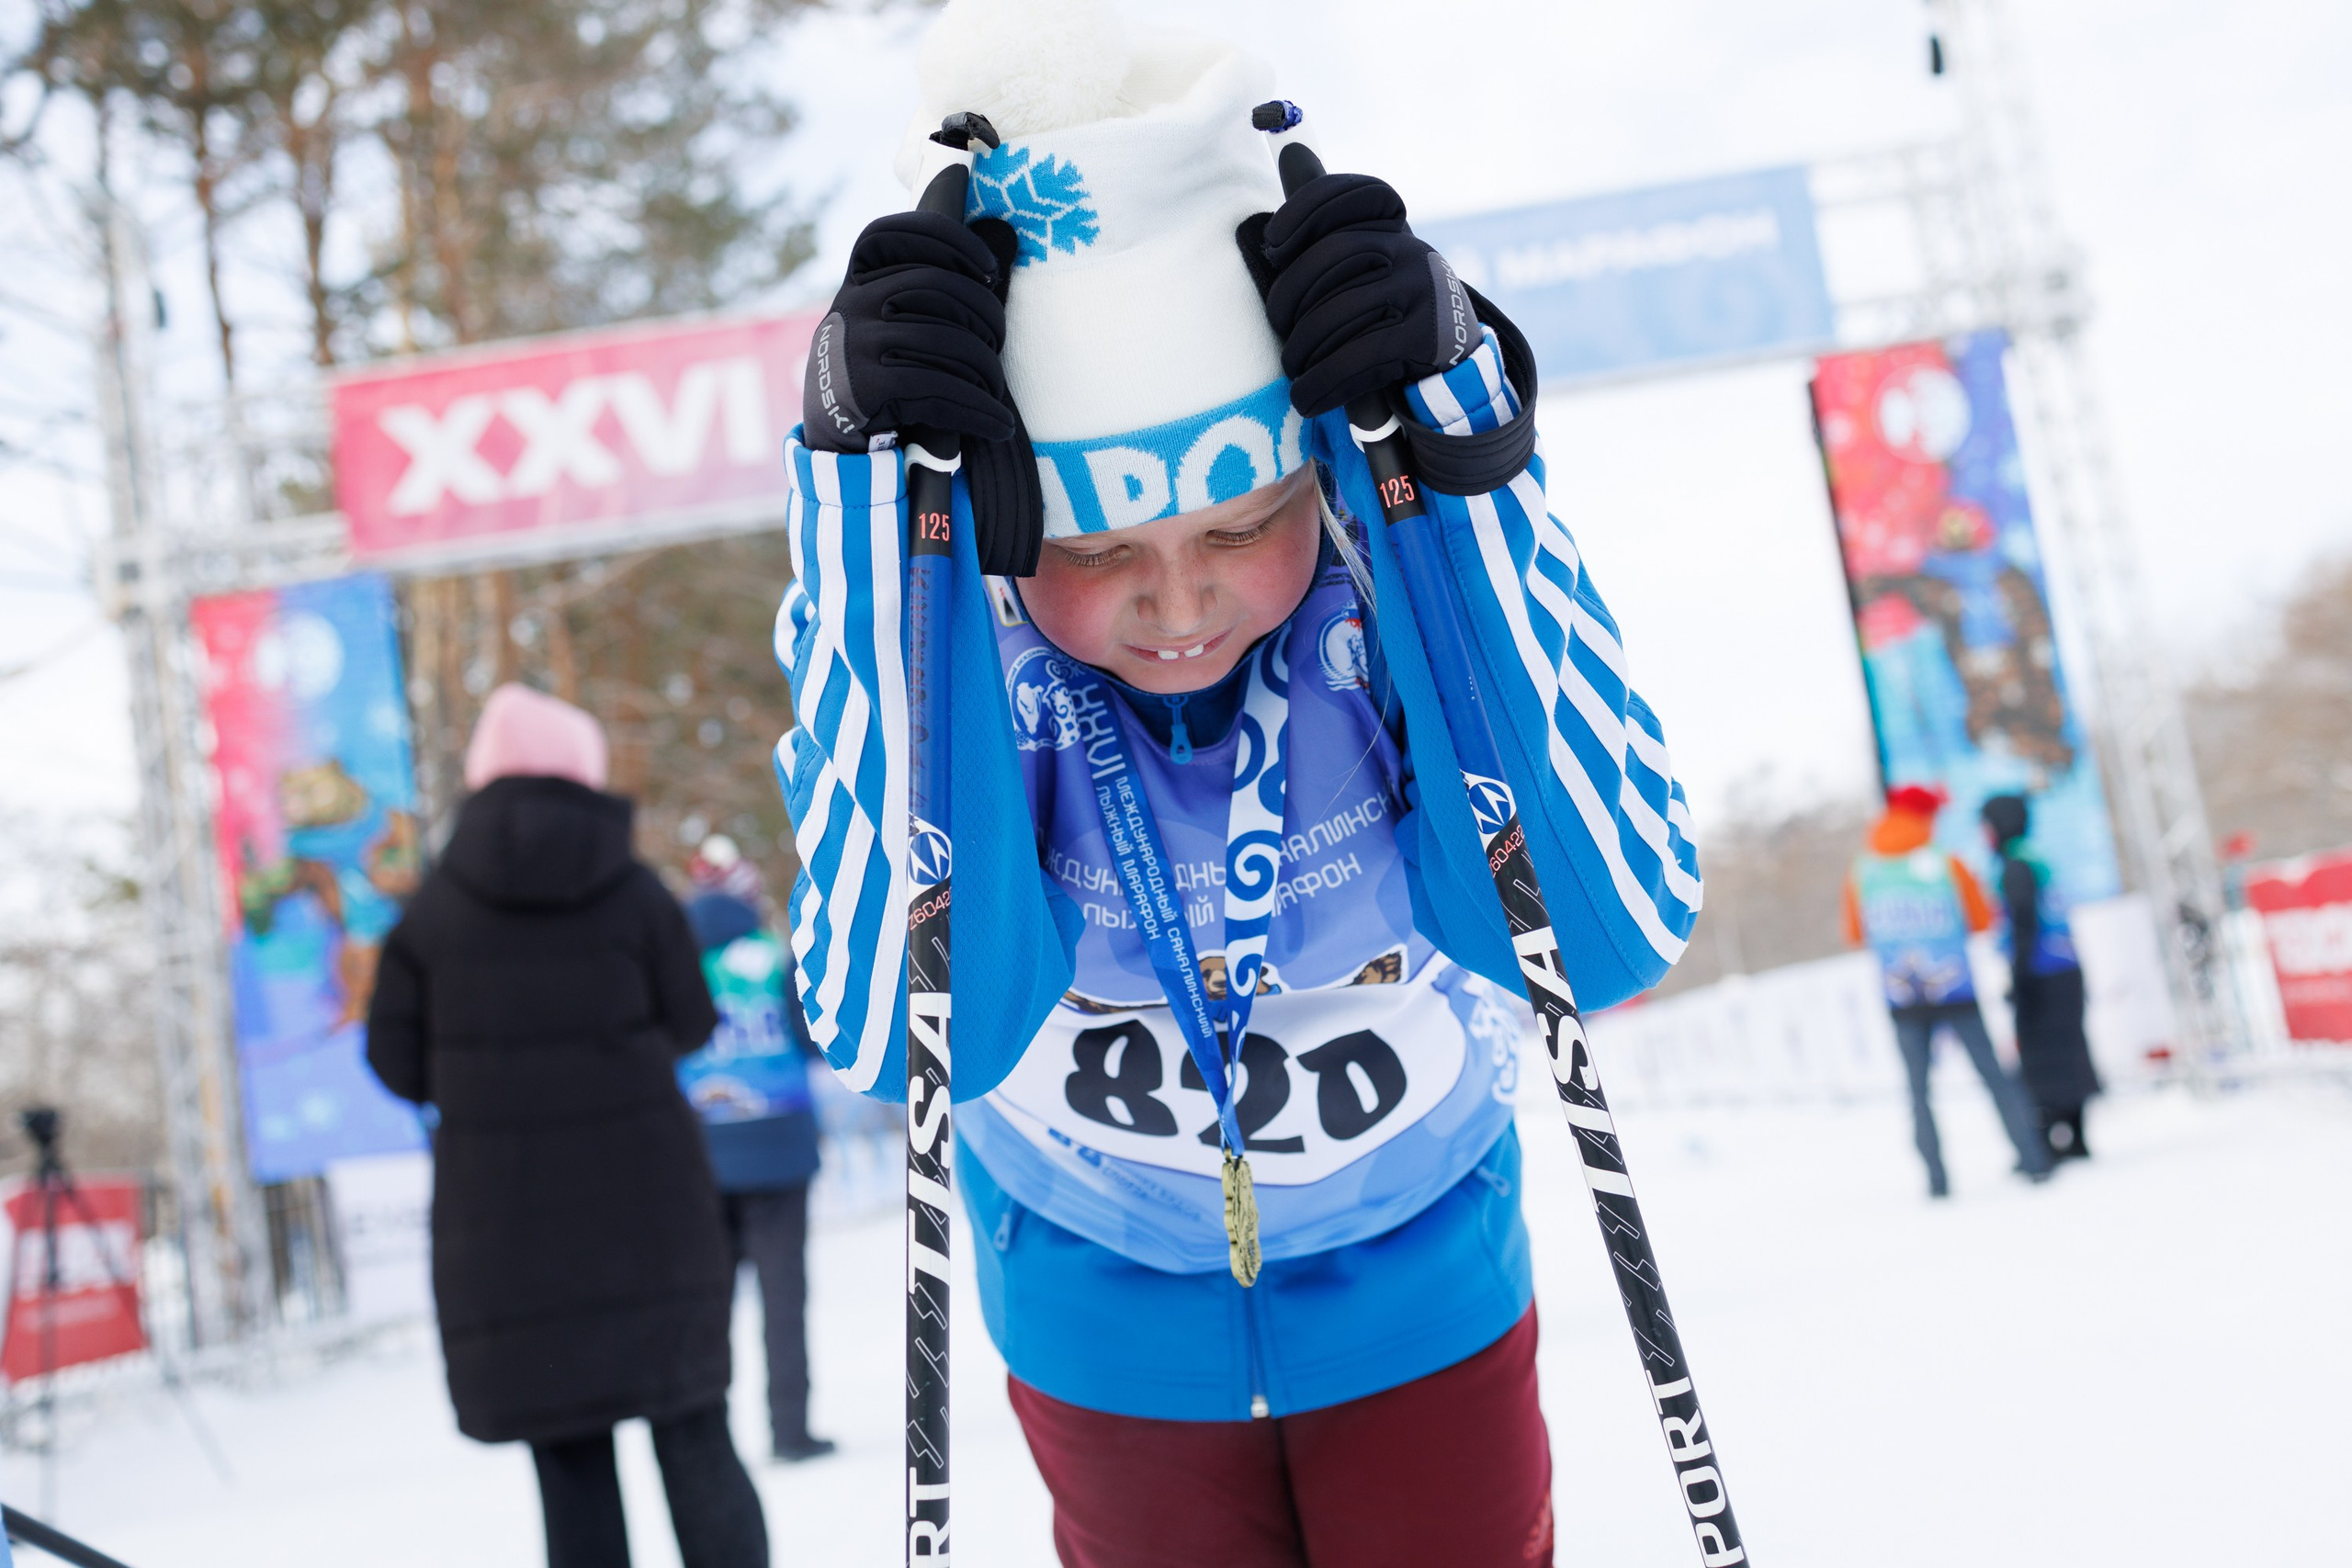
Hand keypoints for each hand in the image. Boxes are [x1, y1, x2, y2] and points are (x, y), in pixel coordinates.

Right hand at [802, 210, 1017, 451]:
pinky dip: (979, 411)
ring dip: (987, 371)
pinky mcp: (866, 389)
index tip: (988, 267)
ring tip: (997, 391)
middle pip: (938, 285)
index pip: (895, 235)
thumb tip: (985, 278)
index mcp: (855, 285)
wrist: (832, 448)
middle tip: (998, 343)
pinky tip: (999, 425)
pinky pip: (941, 391)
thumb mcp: (878, 330)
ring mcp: (855, 345)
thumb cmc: (876, 382)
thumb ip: (910, 299)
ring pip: (947, 341)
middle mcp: (850, 306)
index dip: (948, 239)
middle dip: (986, 315)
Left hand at [1247, 172, 1479, 416]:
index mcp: (1397, 231)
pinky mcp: (1426, 336)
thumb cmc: (1395, 320)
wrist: (1458, 371)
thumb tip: (1285, 194)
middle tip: (1278, 325)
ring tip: (1292, 369)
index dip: (1307, 208)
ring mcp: (1423, 291)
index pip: (1357, 195)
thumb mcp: (1378, 274)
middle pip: (1332, 253)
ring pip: (1338, 311)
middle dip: (1289, 293)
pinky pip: (1357, 357)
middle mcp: (1413, 252)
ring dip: (1301, 349)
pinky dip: (1322, 382)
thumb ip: (1339, 244)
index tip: (1273, 243)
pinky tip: (1306, 400)